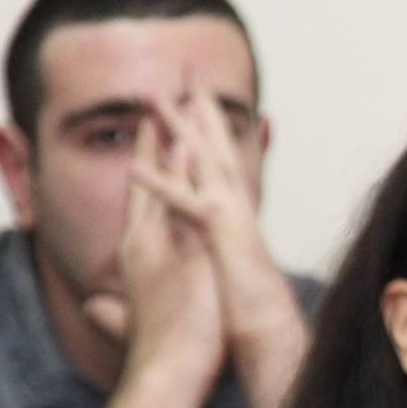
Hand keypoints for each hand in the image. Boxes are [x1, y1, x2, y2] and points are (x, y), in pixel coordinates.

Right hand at [103, 116, 225, 407]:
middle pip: (148, 181)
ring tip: (177, 102)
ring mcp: (153, 248)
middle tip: (167, 96)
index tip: (165, 134)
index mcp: (141, 258)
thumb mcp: (145, 321)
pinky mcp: (168, 254)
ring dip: (168, 143)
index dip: (155, 167)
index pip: (146, 202)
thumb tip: (102, 306)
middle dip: (158, 138)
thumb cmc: (162, 354)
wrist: (163, 377)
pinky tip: (186, 147)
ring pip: (159, 184)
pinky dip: (177, 174)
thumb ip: (120, 310)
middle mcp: (142, 246)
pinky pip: (173, 205)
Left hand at [133, 80, 305, 407]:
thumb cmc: (248, 311)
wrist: (270, 335)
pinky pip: (186, 206)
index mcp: (233, 215)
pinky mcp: (223, 237)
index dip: (205, 131)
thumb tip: (218, 243)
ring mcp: (233, 220)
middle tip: (189, 72)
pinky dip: (161, 186)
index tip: (194, 101)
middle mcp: (237, 209)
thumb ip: (215, 253)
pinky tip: (135, 167)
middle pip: (217, 149)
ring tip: (156, 99)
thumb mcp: (225, 270)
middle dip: (202, 109)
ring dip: (180, 130)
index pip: (216, 164)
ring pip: (204, 165)